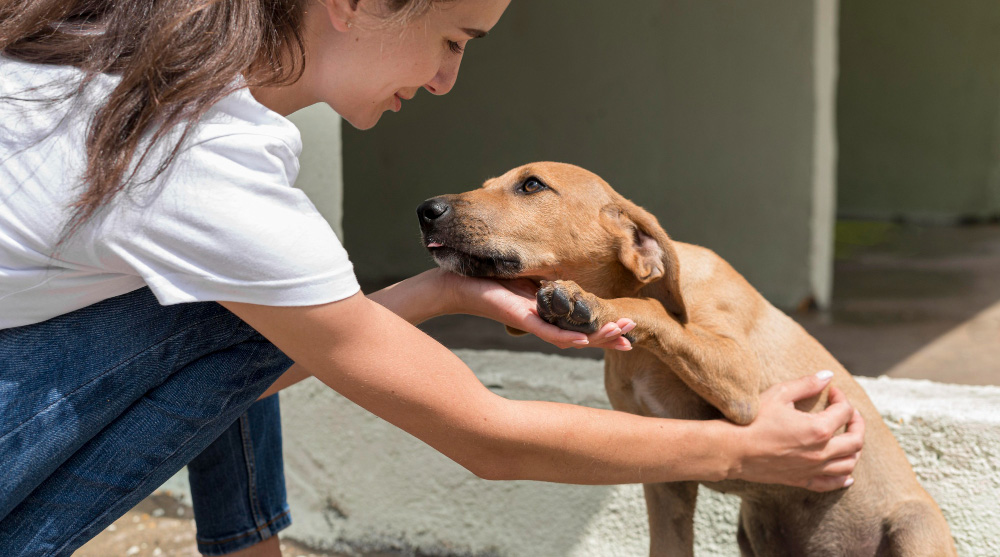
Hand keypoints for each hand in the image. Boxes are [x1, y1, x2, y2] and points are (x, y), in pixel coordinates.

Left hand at [434, 269, 634, 350]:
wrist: (455, 283)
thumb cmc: (487, 277)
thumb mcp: (527, 274)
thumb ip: (549, 278)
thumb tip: (570, 270)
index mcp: (547, 311)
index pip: (582, 324)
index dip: (605, 329)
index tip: (629, 330)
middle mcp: (543, 321)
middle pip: (582, 334)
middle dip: (609, 335)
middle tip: (633, 336)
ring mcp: (532, 322)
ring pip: (570, 337)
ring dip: (597, 337)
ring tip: (622, 336)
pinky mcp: (519, 318)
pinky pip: (546, 331)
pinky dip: (566, 337)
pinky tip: (585, 341)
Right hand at [728, 371, 864, 491]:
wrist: (732, 450)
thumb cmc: (753, 420)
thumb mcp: (779, 394)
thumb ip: (807, 384)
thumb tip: (828, 375)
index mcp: (818, 429)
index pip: (844, 411)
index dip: (841, 398)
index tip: (831, 392)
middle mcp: (821, 452)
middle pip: (856, 440)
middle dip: (856, 423)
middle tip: (849, 412)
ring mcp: (813, 469)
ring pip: (849, 463)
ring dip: (854, 449)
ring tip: (847, 437)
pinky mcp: (802, 480)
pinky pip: (832, 484)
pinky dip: (844, 478)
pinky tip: (847, 473)